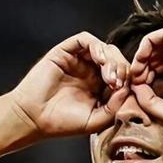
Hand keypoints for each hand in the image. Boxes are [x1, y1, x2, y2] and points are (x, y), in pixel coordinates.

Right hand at [11, 32, 130, 135]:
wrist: (34, 119)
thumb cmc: (63, 123)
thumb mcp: (97, 120)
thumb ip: (115, 105)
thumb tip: (128, 87)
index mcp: (100, 87)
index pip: (122, 74)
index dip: (128, 79)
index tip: (125, 91)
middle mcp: (91, 71)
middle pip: (116, 59)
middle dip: (121, 68)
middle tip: (116, 83)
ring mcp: (78, 60)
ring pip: (104, 48)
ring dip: (111, 59)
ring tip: (109, 76)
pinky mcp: (65, 51)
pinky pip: (85, 39)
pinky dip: (96, 46)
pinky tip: (99, 59)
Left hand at [129, 28, 162, 126]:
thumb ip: (147, 99)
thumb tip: (135, 85)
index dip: (147, 73)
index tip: (139, 86)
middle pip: (160, 53)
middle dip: (143, 64)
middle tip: (135, 78)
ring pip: (159, 43)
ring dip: (143, 54)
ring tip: (136, 69)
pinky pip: (162, 35)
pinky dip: (147, 43)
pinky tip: (140, 58)